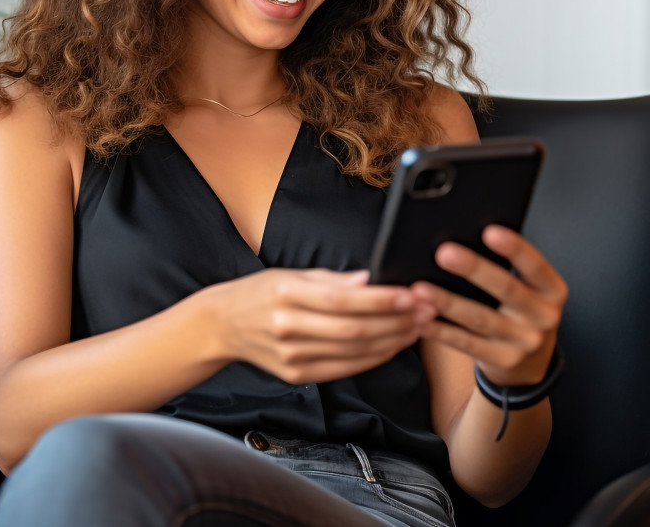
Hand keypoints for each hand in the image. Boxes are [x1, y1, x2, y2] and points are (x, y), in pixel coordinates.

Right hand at [204, 268, 435, 383]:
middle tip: (426, 311)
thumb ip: (331, 280)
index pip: (344, 300)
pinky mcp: (296, 374)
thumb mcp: (290, 274)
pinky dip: (373, 359)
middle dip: (397, 321)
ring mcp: (291, 356)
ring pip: (354, 352)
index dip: (382, 300)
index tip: (412, 294)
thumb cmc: (260, 293)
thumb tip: (369, 280)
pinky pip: (344, 369)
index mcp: (286, 294)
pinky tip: (393, 346)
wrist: (222, 325)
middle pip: (354, 329)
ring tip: (417, 327)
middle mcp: (288, 327)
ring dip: (392, 341)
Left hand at [413, 226, 567, 386]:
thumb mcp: (530, 290)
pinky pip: (466, 344)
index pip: (535, 265)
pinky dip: (441, 331)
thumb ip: (508, 268)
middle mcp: (543, 316)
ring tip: (421, 288)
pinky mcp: (503, 361)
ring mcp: (524, 342)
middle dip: (474, 269)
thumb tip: (466, 238)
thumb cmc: (521, 311)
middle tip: (444, 252)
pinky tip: (422, 319)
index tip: (489, 231)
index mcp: (552, 290)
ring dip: (449, 303)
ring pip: (481, 318)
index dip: (514, 248)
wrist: (531, 363)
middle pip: (506, 289)